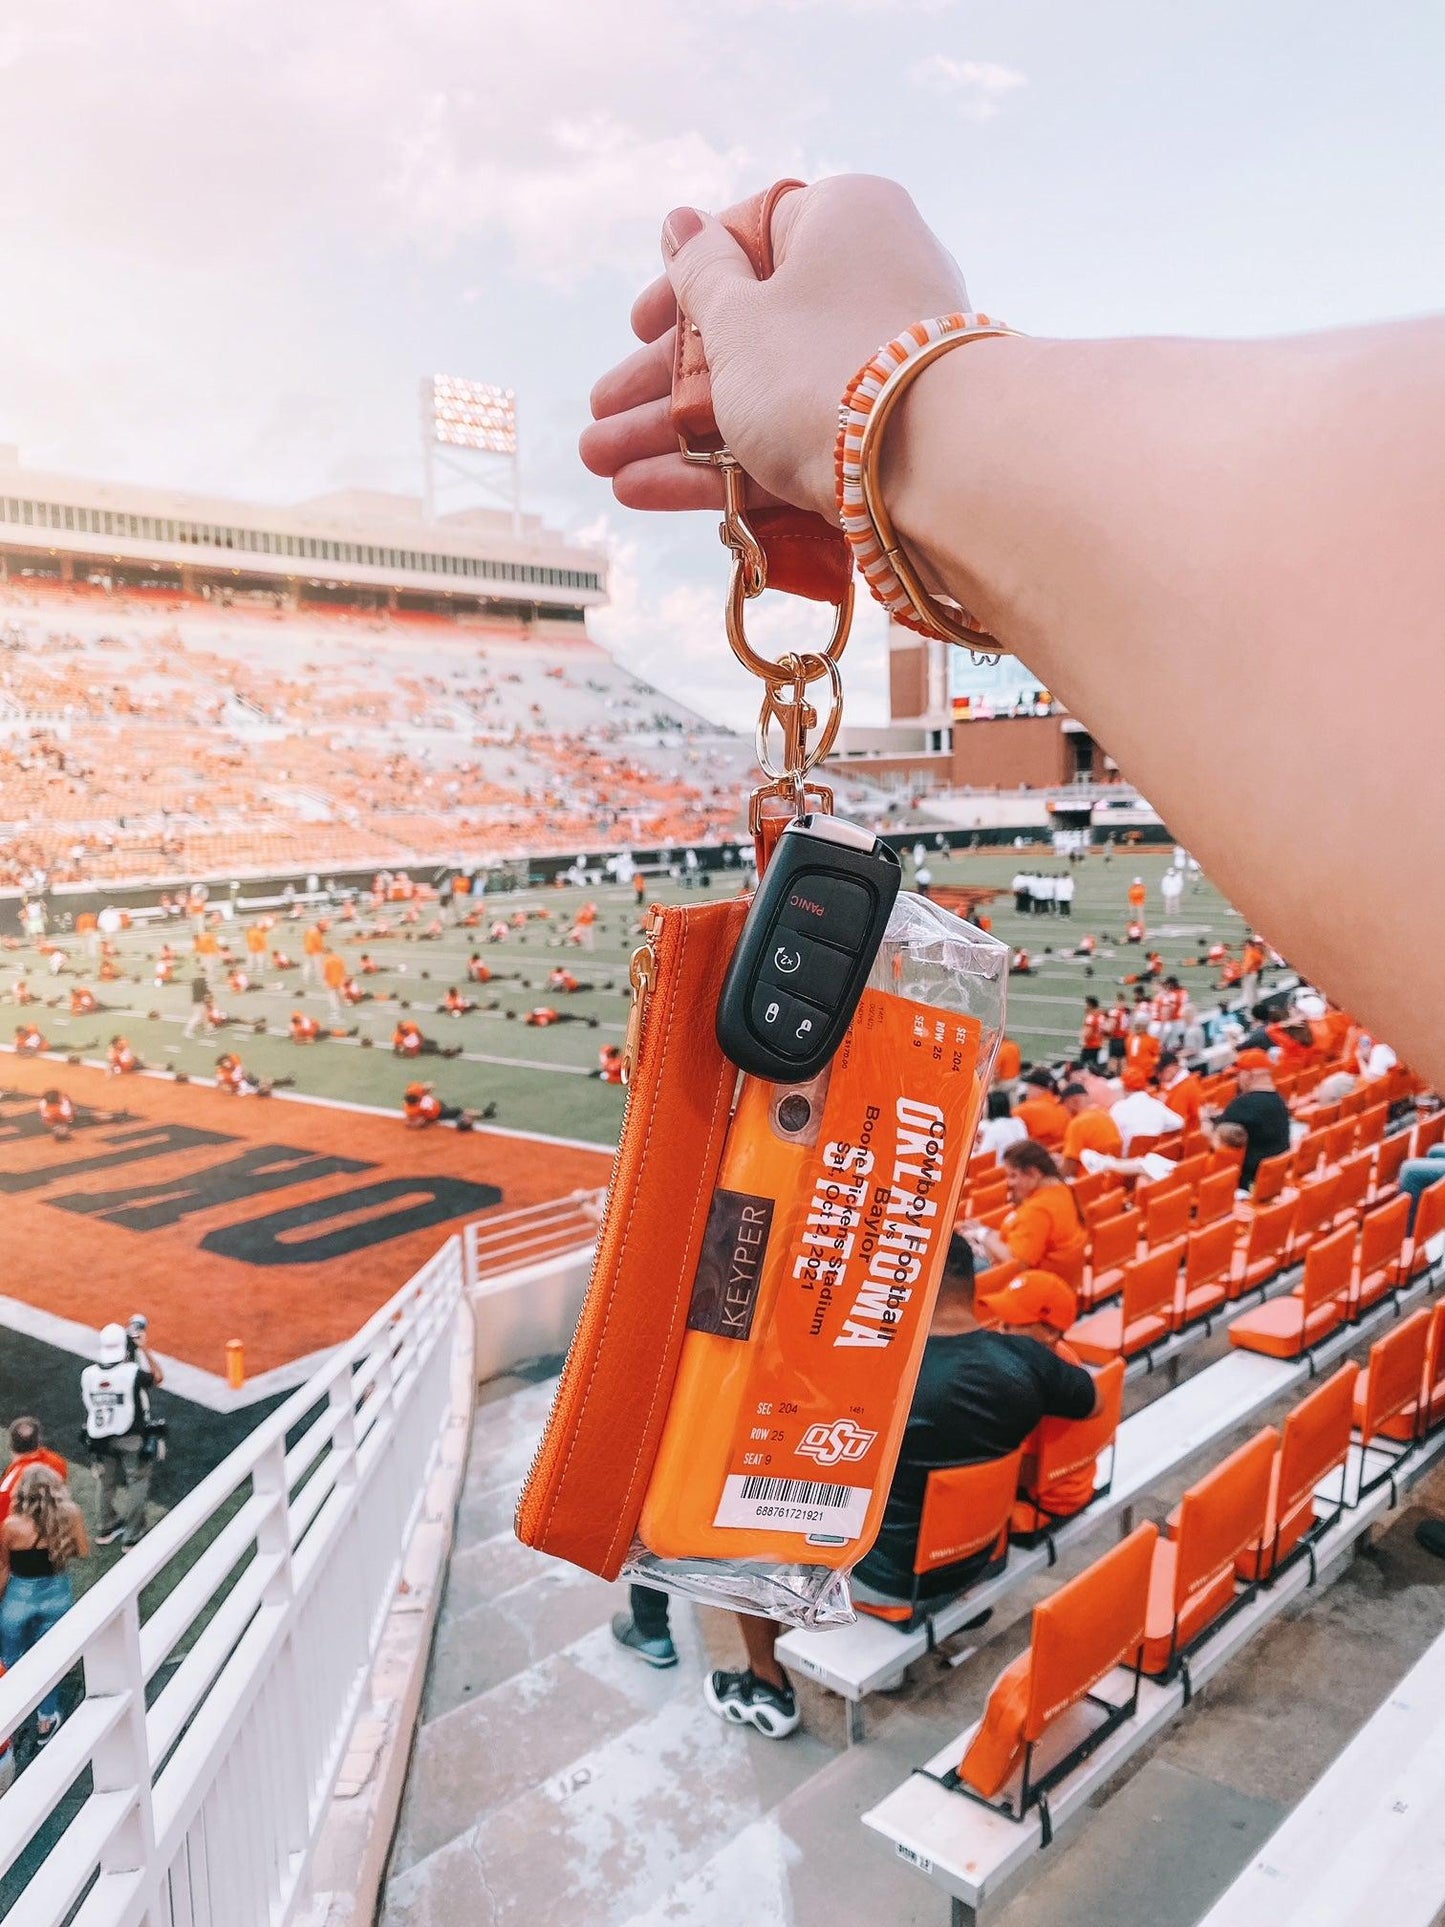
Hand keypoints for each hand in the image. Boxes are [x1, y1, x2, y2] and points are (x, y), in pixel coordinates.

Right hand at [580, 175, 968, 521]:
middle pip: (744, 334)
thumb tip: (680, 221)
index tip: (638, 329)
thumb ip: (701, 277)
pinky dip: (720, 468)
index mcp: (842, 221)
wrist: (939, 469)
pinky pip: (786, 445)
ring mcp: (874, 371)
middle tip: (599, 420)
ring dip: (672, 436)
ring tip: (601, 465)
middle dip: (660, 385)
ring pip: (756, 398)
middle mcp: (866, 286)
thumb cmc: (826, 368)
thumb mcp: (739, 319)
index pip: (749, 236)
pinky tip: (645, 491)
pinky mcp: (873, 443)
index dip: (683, 286)